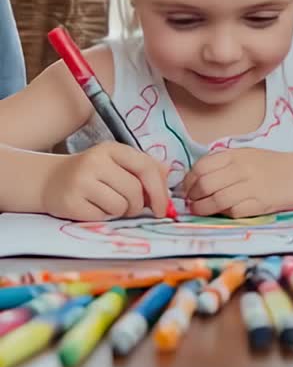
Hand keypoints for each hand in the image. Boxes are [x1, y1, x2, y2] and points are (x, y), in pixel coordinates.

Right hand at [42, 144, 170, 220]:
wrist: (50, 180)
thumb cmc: (91, 173)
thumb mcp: (116, 163)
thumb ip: (142, 167)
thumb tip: (168, 175)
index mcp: (111, 149)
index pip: (145, 166)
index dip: (159, 190)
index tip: (162, 208)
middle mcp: (95, 162)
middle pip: (134, 190)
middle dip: (138, 206)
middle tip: (131, 208)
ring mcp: (81, 181)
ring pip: (120, 206)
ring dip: (120, 212)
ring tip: (109, 204)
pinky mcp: (72, 202)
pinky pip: (102, 217)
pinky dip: (103, 217)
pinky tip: (93, 207)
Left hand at [182, 149, 290, 217]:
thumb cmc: (267, 166)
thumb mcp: (243, 155)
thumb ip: (221, 163)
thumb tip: (194, 179)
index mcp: (235, 155)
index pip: (202, 167)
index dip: (189, 180)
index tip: (186, 188)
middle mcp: (241, 169)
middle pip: (205, 185)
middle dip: (192, 196)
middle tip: (191, 201)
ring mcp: (250, 188)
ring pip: (216, 201)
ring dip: (202, 209)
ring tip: (199, 210)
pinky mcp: (258, 205)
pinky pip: (232, 212)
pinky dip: (222, 213)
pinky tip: (221, 212)